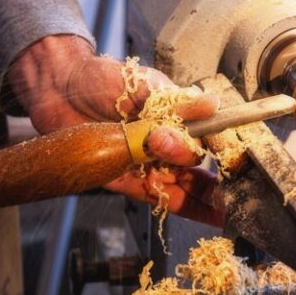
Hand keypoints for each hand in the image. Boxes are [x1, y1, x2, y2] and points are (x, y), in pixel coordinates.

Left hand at [6, 35, 223, 225]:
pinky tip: (210, 215)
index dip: (224, 146)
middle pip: (197, 163)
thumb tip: (211, 106)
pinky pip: (159, 197)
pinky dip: (185, 206)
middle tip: (221, 180)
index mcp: (175, 114)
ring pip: (184, 184)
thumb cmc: (101, 79)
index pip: (208, 133)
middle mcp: (164, 140)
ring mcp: (147, 161)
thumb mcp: (143, 84)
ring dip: (207, 197)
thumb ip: (175, 102)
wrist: (60, 88)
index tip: (235, 156)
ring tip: (229, 209)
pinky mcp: (127, 179)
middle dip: (213, 175)